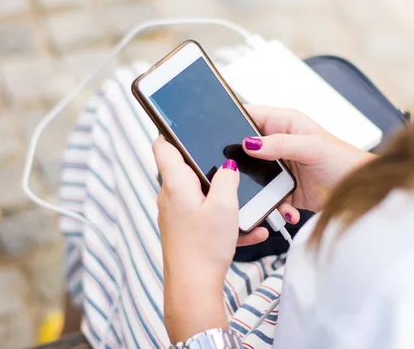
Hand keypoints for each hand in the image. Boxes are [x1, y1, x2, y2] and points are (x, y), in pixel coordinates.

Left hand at [153, 137, 236, 341]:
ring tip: (247, 207)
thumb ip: (228, 178)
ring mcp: (176, 215)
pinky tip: (250, 232)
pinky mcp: (184, 231)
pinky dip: (226, 221)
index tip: (186, 124)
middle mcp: (170, 197)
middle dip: (211, 167)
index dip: (171, 131)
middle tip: (233, 165)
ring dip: (225, 199)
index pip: (162, 145)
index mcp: (175, 184)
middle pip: (187, 169)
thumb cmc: (204, 247)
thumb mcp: (225, 206)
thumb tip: (228, 165)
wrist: (193, 288)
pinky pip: (207, 218)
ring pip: (202, 196)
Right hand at [244, 105, 375, 211]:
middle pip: (247, 149)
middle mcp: (280, 144)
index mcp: (285, 124)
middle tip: (239, 173)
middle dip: (242, 162)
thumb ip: (280, 143)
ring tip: (269, 194)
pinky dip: (274, 206)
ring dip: (259, 188)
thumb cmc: (344, 161)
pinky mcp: (284, 190)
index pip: (251, 115)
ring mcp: (281, 167)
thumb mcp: (312, 147)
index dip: (234, 121)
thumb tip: (250, 143)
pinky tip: (286, 209)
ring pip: (254, 176)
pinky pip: (268, 197)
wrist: (358, 192)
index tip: (221, 133)